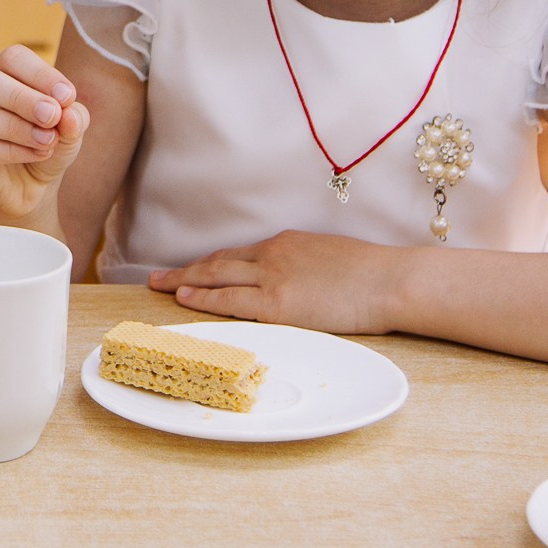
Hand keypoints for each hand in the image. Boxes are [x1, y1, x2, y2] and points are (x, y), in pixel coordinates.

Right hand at [0, 45, 89, 221]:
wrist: (29, 189)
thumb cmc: (46, 144)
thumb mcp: (69, 130)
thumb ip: (74, 119)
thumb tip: (69, 113)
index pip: (12, 58)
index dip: (40, 74)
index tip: (68, 96)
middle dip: (22, 98)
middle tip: (52, 116)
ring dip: (16, 127)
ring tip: (48, 141)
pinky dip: (10, 151)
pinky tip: (36, 154)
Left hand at [149, 231, 399, 334]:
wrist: (391, 280)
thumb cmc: (373, 273)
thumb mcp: (330, 258)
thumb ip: (305, 265)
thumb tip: (298, 281)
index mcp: (286, 243)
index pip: (238, 254)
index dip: (210, 263)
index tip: (192, 269)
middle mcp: (273, 255)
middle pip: (218, 261)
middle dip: (186, 269)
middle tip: (157, 276)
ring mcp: (273, 278)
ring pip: (217, 276)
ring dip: (184, 281)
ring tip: (159, 286)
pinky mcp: (278, 304)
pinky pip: (230, 301)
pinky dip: (204, 299)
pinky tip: (184, 298)